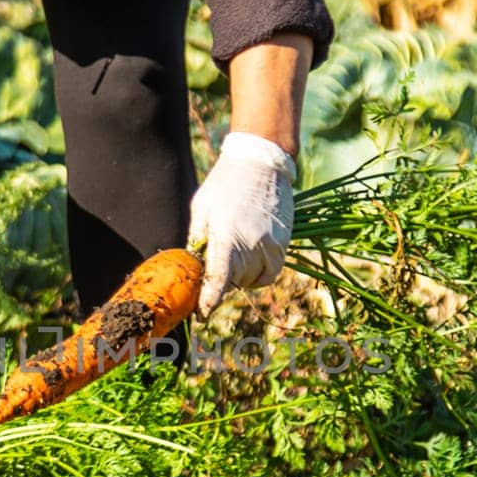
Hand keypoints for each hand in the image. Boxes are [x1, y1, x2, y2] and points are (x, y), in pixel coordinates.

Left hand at [186, 132, 296, 317]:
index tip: (202, 314)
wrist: (261, 162)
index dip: (209, 300)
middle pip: (234, 281)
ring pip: (252, 280)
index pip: (219, 279)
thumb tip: (192, 270)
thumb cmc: (224, 184)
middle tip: (214, 266)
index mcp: (226, 234)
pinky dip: (259, 274)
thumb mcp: (201, 208)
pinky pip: (270, 273)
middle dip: (222, 280)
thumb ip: (197, 240)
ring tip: (233, 255)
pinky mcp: (284, 243)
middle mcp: (251, 243)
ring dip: (240, 276)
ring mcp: (271, 244)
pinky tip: (250, 260)